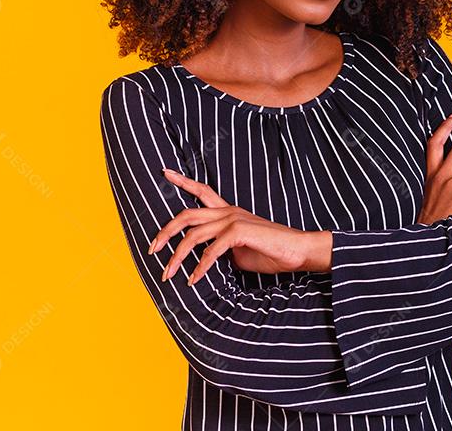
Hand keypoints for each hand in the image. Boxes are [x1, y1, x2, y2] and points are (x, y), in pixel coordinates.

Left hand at [149, 168, 321, 285]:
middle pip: (186, 215)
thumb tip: (206, 258)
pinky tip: (194, 280)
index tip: (165, 172)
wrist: (298, 251)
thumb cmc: (272, 252)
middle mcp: (228, 212)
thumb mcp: (239, 251)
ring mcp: (233, 220)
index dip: (183, 181)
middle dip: (165, 231)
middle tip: (152, 249)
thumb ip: (221, 249)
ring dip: (177, 257)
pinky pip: (210, 251)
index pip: (202, 191)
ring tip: (168, 274)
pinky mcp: (239, 232)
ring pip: (193, 235)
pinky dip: (200, 268)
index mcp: (228, 212)